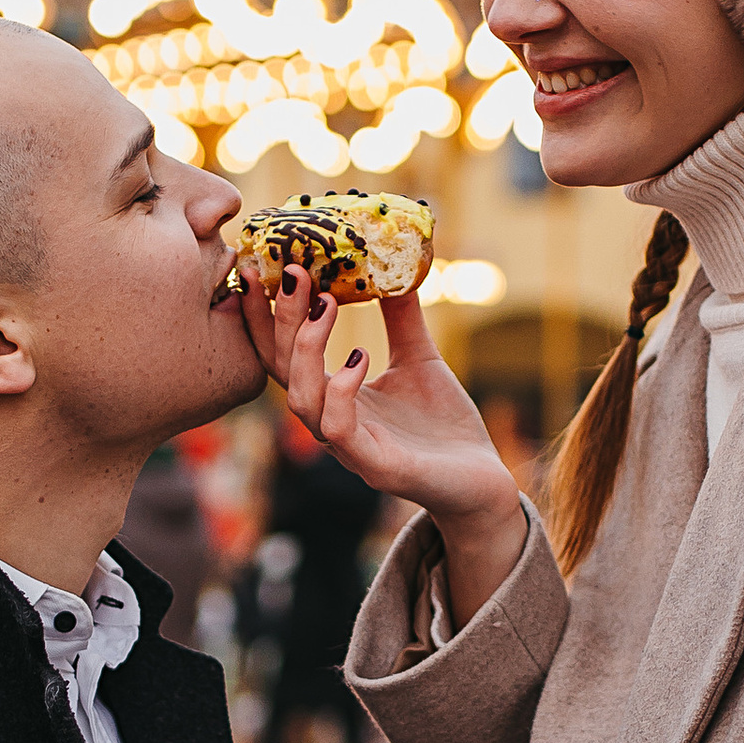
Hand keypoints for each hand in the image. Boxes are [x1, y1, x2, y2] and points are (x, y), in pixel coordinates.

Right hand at [241, 268, 525, 621]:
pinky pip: (339, 430)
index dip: (264, 315)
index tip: (260, 265)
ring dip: (305, 349)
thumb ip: (400, 317)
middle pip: (282, 371)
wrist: (483, 480)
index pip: (282, 354)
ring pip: (302, 400)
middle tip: (293, 271)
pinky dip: (340, 390)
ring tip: (326, 304)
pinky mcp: (378, 467)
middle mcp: (331, 422)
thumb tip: (391, 263)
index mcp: (334, 396)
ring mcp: (350, 447)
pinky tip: (358, 357)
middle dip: (279, 320)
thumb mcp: (418, 358)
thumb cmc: (444, 425)